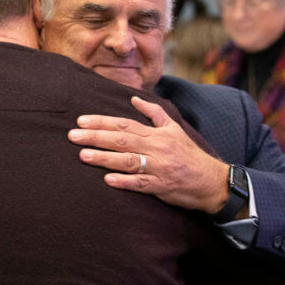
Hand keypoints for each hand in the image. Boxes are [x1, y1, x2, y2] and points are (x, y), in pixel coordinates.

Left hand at [68, 96, 230, 214]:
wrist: (211, 181)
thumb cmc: (188, 154)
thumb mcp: (174, 129)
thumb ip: (154, 113)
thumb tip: (134, 98)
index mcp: (156, 134)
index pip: (124, 124)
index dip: (101, 122)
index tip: (80, 121)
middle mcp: (156, 148)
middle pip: (122, 140)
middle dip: (96, 137)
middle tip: (72, 135)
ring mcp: (158, 167)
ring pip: (127, 161)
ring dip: (104, 158)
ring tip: (82, 155)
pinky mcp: (162, 186)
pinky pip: (141, 183)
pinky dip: (125, 181)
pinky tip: (107, 180)